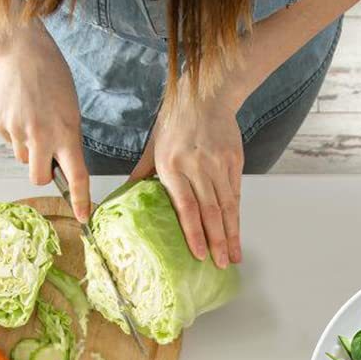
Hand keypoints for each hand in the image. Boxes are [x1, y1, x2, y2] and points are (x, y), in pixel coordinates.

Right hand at [0, 22, 90, 221]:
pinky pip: (9, 140)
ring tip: (31, 118)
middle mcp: (41, 136)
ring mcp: (18, 130)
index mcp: (65, 134)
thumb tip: (60, 167)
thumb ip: (67, 141)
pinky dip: (14, 131)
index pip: (77, 176)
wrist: (22, 51)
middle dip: (41, 174)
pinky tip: (18, 110)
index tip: (83, 218)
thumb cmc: (52, 79)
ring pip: (22, 157)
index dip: (81, 200)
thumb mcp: (71, 111)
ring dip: (28, 147)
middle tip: (44, 155)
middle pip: (38, 178)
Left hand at [131, 77, 242, 267]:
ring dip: (231, 235)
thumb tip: (123, 197)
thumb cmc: (174, 122)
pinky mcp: (234, 161)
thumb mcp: (153, 146)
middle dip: (217, 241)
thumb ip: (142, 174)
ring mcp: (218, 164)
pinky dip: (237, 217)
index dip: (194, 233)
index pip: (186, 206)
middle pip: (210, 211)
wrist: (205, 94)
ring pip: (227, 206)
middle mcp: (197, 166)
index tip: (199, 255)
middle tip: (220, 265)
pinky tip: (237, 234)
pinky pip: (235, 195)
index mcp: (172, 165)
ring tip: (233, 257)